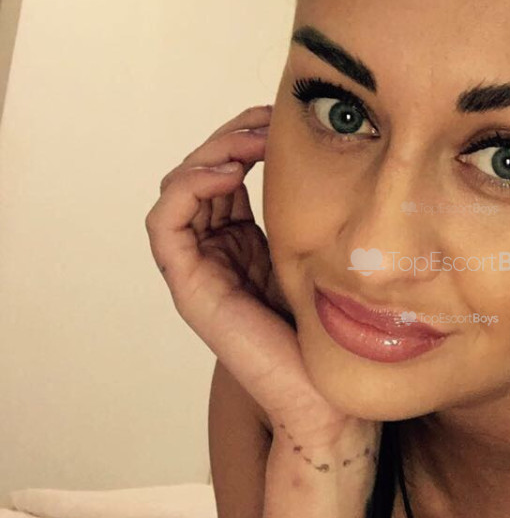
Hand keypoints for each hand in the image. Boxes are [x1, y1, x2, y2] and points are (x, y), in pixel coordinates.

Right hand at [145, 104, 373, 446]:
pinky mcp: (191, 288)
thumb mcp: (329, 252)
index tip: (281, 119)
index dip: (246, 137)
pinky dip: (188, 187)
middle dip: (230, 136)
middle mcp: (218, 253)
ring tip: (250, 142)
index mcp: (245, 243)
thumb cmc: (336, 333)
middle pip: (201, 173)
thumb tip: (338, 151)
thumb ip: (317, 210)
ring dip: (210, 153)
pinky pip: (165, 223)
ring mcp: (201, 271)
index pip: (228, 172)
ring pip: (179, 189)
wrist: (330, 399)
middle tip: (265, 120)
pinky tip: (229, 172)